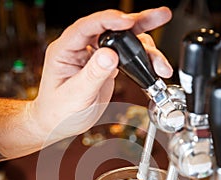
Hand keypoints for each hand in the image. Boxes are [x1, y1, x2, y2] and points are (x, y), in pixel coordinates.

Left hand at [31, 7, 172, 143]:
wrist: (59, 124)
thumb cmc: (59, 111)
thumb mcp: (75, 95)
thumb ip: (93, 75)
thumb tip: (110, 55)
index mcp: (65, 50)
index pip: (87, 27)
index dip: (109, 21)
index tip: (127, 21)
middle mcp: (81, 48)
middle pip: (111, 28)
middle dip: (137, 22)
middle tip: (159, 16)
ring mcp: (95, 56)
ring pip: (123, 43)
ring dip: (145, 49)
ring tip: (161, 62)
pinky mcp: (106, 66)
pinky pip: (126, 57)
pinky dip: (141, 62)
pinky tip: (153, 66)